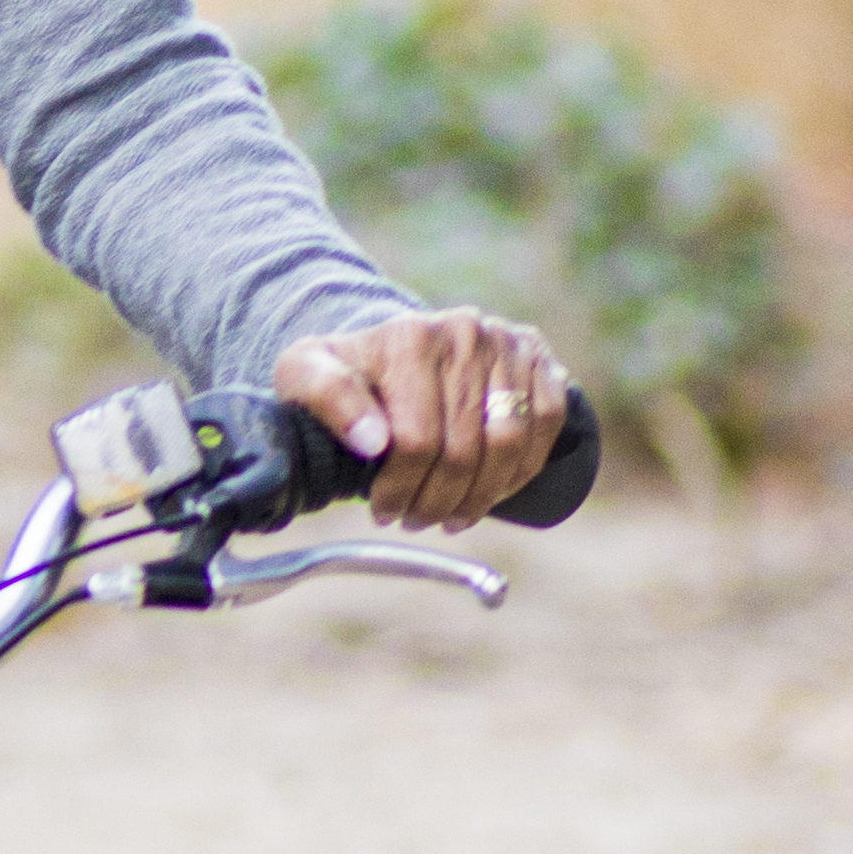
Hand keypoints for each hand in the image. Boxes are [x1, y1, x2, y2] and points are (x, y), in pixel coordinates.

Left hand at [270, 311, 573, 530]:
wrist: (389, 347)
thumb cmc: (345, 372)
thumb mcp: (305, 374)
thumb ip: (325, 396)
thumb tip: (373, 442)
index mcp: (410, 337)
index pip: (416, 439)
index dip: (400, 488)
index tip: (382, 510)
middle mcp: (465, 333)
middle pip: (464, 449)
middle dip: (437, 500)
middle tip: (416, 520)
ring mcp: (508, 344)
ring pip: (510, 443)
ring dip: (482, 495)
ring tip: (451, 515)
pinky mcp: (538, 358)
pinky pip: (547, 423)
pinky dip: (523, 469)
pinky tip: (492, 491)